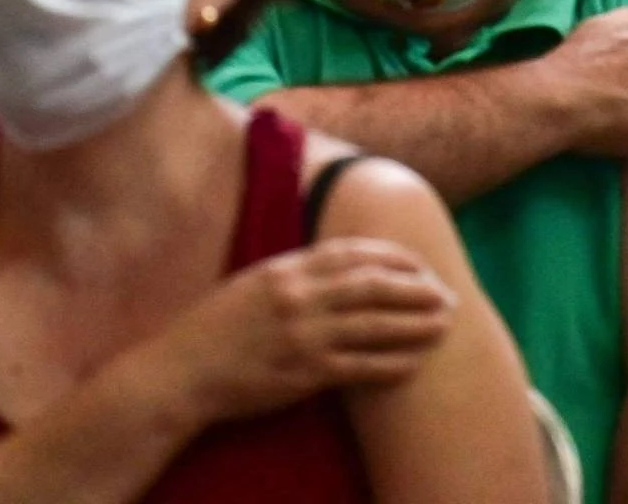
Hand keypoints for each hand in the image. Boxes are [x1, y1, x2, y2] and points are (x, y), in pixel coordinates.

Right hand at [151, 237, 454, 425]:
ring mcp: (303, 336)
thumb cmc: (216, 325)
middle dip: (417, 288)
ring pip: (375, 325)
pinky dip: (390, 364)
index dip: (394, 258)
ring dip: (415, 324)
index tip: (419, 264)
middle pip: (375, 286)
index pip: (355, 254)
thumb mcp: (255, 281)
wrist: (182, 371)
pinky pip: (359, 366)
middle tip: (446, 293)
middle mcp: (300, 297)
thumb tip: (342, 262)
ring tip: (443, 324)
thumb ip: (298, 270)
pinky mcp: (304, 374)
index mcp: (288, 269)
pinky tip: (413, 363)